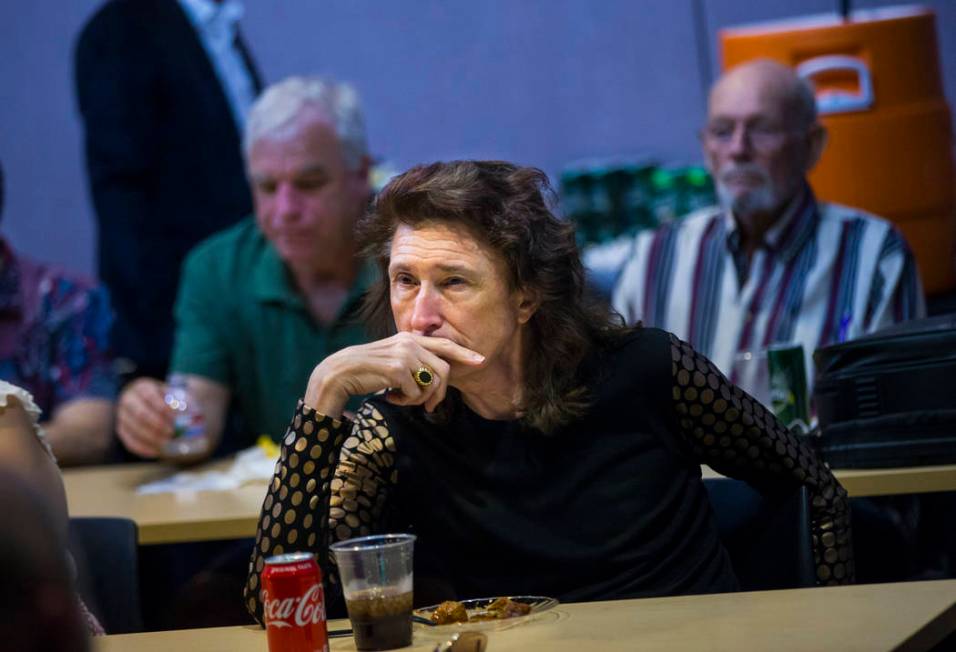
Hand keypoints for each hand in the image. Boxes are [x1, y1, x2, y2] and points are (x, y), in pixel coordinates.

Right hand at [116, 378, 174, 457]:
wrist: (144, 401)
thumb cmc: (162, 397)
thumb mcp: (171, 392)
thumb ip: (180, 400)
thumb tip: (191, 411)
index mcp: (142, 387)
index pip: (150, 396)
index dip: (162, 407)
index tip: (175, 417)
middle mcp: (128, 400)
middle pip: (140, 413)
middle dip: (157, 424)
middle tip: (172, 432)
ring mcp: (122, 416)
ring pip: (134, 429)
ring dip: (152, 438)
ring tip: (167, 442)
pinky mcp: (121, 430)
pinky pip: (130, 442)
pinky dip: (144, 448)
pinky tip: (157, 451)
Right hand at [305, 332, 484, 417]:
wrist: (341, 373)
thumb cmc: (368, 371)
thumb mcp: (394, 360)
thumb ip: (415, 362)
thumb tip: (438, 379)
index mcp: (411, 338)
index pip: (444, 345)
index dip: (463, 354)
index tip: (480, 361)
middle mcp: (410, 342)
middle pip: (443, 370)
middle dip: (440, 393)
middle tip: (430, 407)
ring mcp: (405, 354)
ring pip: (431, 383)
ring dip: (419, 399)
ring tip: (401, 399)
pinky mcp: (398, 368)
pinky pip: (416, 392)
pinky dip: (406, 401)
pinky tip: (390, 397)